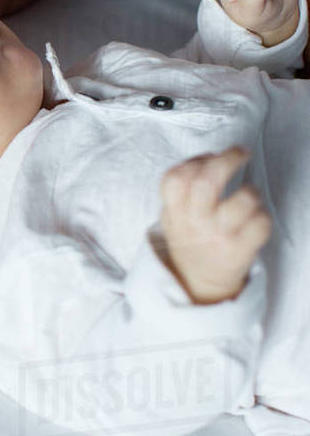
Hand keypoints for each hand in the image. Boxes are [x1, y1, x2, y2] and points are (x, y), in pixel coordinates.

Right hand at [159, 146, 270, 304]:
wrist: (197, 283)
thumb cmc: (191, 240)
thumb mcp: (174, 215)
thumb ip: (182, 189)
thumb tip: (210, 158)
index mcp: (175, 212)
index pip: (176, 178)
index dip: (196, 160)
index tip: (211, 156)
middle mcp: (195, 223)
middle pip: (206, 181)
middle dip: (228, 159)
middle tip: (240, 152)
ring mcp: (218, 237)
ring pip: (244, 200)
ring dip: (251, 190)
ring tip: (248, 196)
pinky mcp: (240, 251)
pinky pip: (261, 223)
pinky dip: (262, 216)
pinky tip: (254, 219)